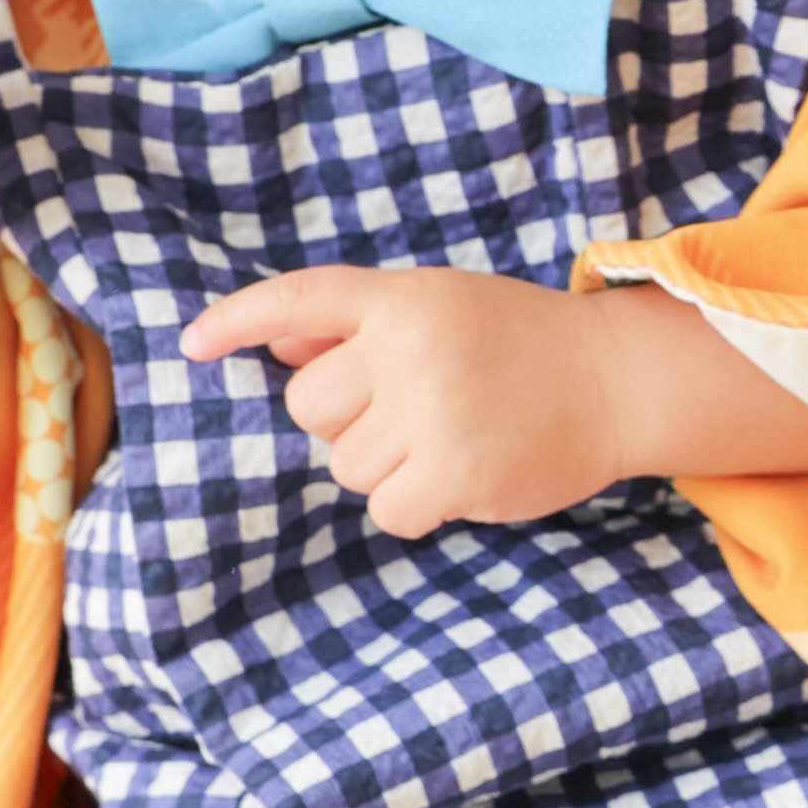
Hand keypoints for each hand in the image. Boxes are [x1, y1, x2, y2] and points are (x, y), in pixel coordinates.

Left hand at [185, 264, 630, 535]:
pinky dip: (413, 504)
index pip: (299, 301)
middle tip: (415, 407)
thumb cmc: (519, 343)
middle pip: (310, 407)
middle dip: (350, 418)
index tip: (191, 343)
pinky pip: (386, 509)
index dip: (238, 320)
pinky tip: (459, 476)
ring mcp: (432, 411)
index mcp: (403, 298)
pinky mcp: (454, 472)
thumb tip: (275, 347)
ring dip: (386, 464)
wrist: (616, 380)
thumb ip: (358, 325)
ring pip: (346, 465)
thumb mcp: (440, 307)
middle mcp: (411, 348)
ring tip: (450, 437)